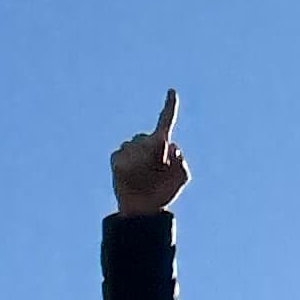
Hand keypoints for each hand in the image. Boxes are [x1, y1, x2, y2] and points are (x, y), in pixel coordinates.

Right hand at [109, 89, 189, 212]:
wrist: (144, 208)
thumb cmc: (163, 192)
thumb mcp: (181, 178)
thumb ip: (182, 162)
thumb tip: (170, 146)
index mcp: (162, 144)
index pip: (166, 121)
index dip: (170, 106)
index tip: (172, 91)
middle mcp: (144, 142)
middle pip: (151, 139)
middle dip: (156, 155)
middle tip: (158, 171)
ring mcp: (129, 149)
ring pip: (137, 148)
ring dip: (143, 164)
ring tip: (145, 178)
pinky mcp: (117, 158)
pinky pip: (123, 158)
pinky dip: (129, 169)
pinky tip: (132, 178)